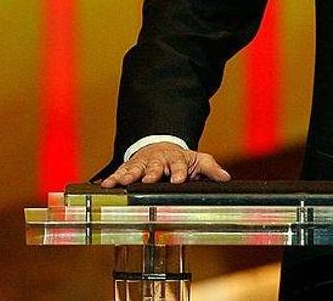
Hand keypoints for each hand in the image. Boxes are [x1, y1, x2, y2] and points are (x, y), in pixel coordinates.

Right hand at [99, 142, 230, 187]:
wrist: (162, 147)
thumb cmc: (182, 159)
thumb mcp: (199, 160)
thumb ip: (211, 169)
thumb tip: (226, 178)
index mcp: (177, 159)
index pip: (180, 165)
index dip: (179, 172)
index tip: (179, 180)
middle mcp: (158, 160)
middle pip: (155, 166)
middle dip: (151, 173)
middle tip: (148, 180)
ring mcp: (143, 163)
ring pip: (135, 168)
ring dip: (128, 175)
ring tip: (122, 182)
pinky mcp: (130, 167)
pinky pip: (120, 172)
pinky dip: (112, 178)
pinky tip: (106, 185)